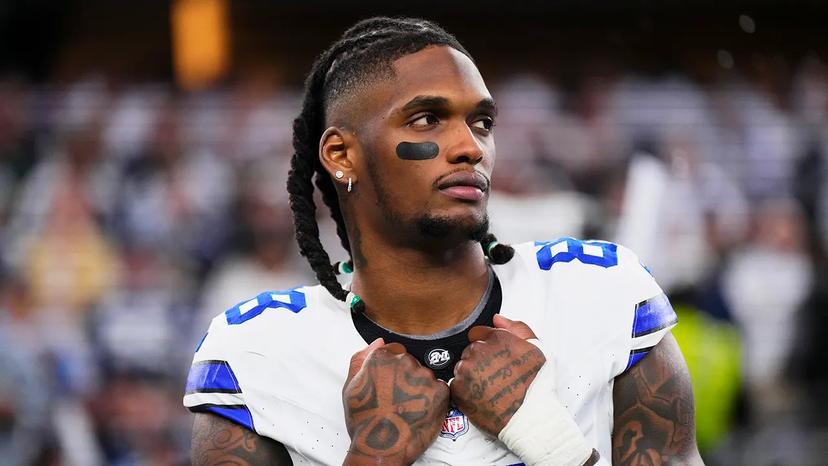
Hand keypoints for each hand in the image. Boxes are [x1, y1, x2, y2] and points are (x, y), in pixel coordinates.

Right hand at [343, 338, 449, 465]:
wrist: (380, 448)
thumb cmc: (363, 420)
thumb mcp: (350, 386)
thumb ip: (361, 359)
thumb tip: (379, 342)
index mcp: (382, 357)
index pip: (396, 351)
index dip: (394, 370)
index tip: (392, 384)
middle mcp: (404, 362)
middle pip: (412, 363)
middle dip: (408, 379)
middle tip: (399, 400)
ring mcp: (424, 376)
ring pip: (426, 376)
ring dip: (421, 389)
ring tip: (410, 408)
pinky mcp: (440, 391)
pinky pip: (440, 389)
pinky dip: (433, 399)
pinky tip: (421, 412)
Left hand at [450, 314, 545, 436]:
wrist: (531, 418)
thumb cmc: (538, 385)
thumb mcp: (537, 348)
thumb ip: (517, 328)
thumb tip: (496, 318)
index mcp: (497, 338)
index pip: (478, 334)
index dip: (487, 347)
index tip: (495, 360)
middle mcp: (479, 350)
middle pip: (470, 350)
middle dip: (479, 360)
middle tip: (495, 377)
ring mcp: (467, 370)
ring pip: (462, 366)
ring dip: (471, 375)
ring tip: (489, 388)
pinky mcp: (458, 389)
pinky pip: (456, 384)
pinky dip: (465, 390)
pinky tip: (481, 397)